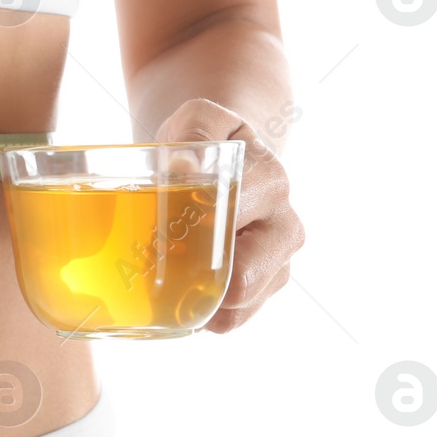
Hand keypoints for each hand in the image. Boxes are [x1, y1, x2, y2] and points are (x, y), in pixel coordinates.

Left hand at [154, 97, 304, 332]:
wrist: (228, 156)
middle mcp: (284, 226)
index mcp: (269, 182)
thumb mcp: (199, 118)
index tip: (153, 234)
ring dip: (197, 301)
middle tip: (153, 264)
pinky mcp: (265, 287)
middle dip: (193, 278)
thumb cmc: (205, 141)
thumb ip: (195, 128)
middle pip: (244, 278)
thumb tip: (185, 165)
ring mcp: (278, 261)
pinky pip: (234, 319)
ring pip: (240, 306)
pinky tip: (181, 295)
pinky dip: (203, 315)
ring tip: (166, 280)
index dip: (186, 235)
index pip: (229, 223)